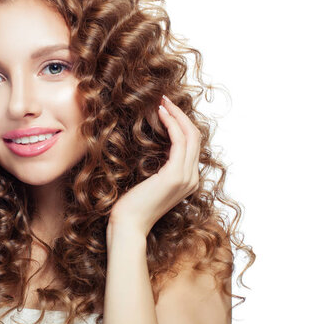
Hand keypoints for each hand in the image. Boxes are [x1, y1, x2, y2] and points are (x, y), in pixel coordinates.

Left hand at [109, 95, 201, 236]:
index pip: (192, 145)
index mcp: (187, 180)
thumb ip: (157, 167)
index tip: (165, 108)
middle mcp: (192, 178)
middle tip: (164, 99)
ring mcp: (186, 177)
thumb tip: (151, 146)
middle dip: (180, 114)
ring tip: (162, 102)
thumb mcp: (148, 182)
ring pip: (190, 136)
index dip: (181, 123)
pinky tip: (161, 114)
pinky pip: (179, 142)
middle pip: (195, 137)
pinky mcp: (175, 176)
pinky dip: (172, 124)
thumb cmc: (131, 205)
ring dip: (176, 115)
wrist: (128, 225)